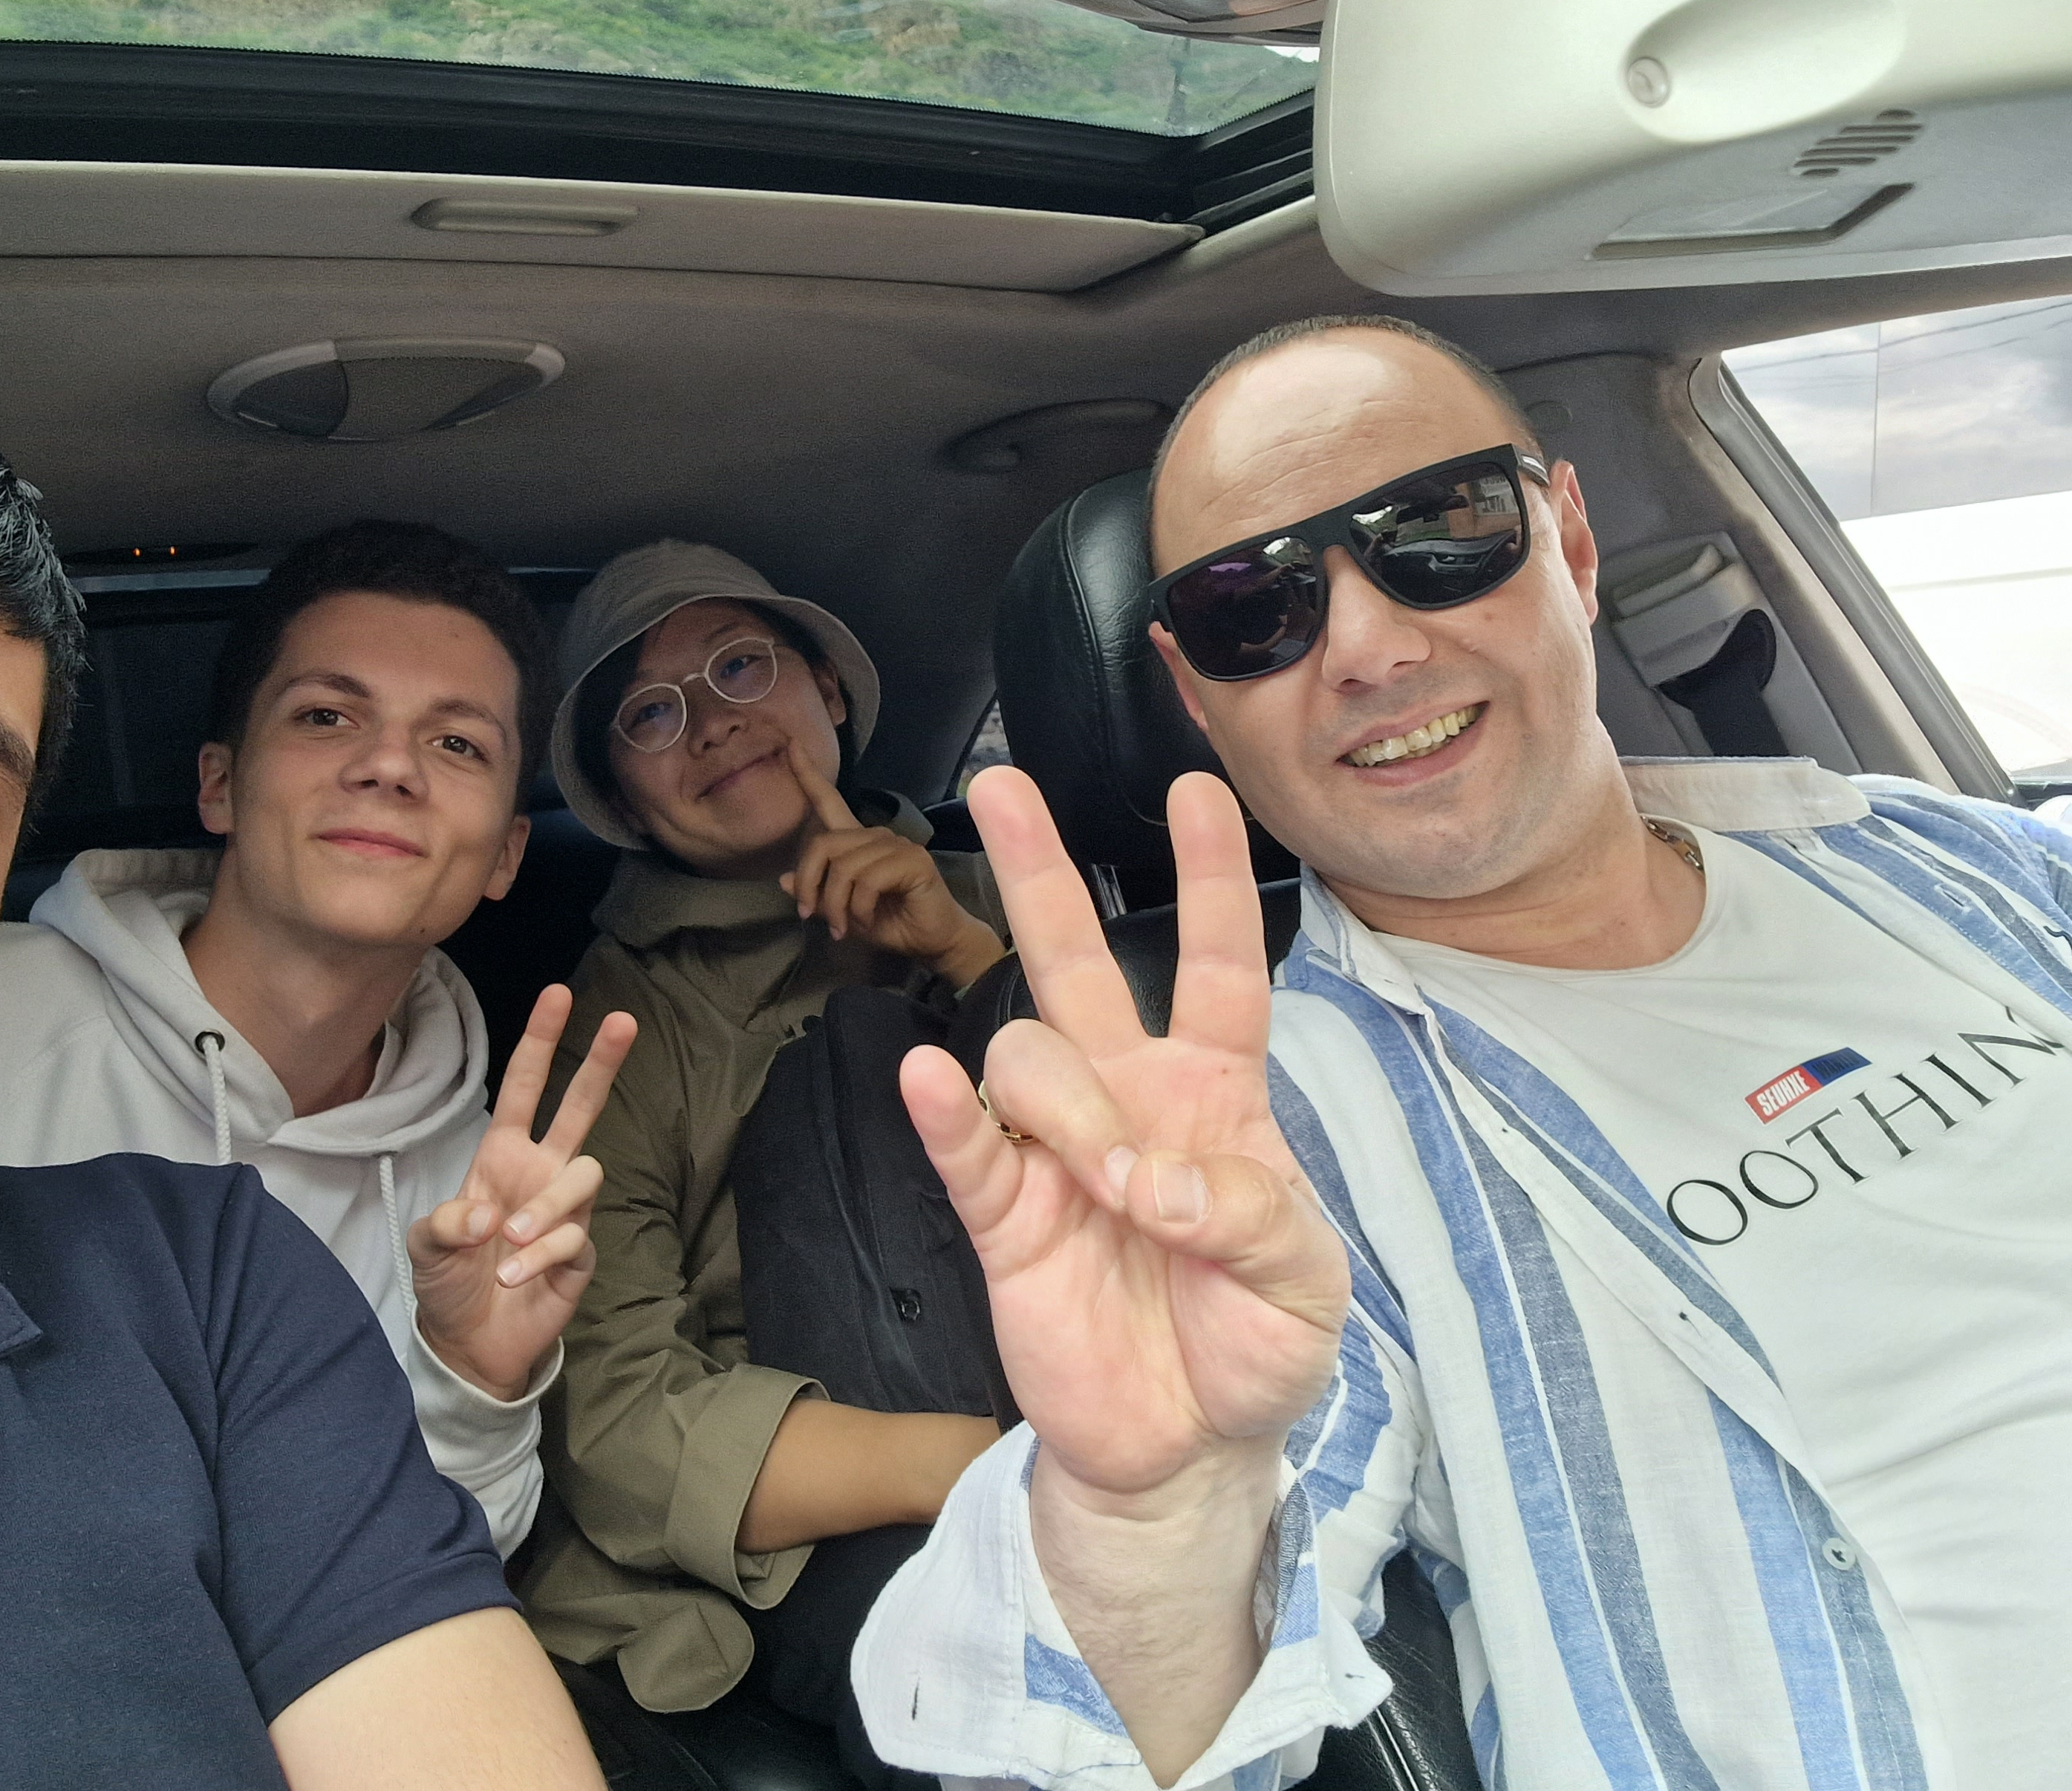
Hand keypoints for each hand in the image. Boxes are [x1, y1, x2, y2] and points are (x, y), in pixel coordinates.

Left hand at [410, 986, 635, 1402]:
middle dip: (600, 1063)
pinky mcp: (579, 1253)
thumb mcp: (427, 1244)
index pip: (523, 1088)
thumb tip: (487, 1214)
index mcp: (503, 1155)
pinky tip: (513, 1277)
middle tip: (622, 1021)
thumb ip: (446, 1222)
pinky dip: (540, 1255)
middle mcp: (541, 1173)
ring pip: (583, 1177)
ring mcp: (564, 1211)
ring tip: (505, 1245)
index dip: (539, 1042)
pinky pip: (575, 1237)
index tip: (558, 994)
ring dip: (545, 1209)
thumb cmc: (449, 1280)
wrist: (468, 1341)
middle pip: (581, 1107)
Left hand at [780, 749, 1001, 987]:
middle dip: (810, 885)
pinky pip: (868, 880)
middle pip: (824, 844)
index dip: (808, 775)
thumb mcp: (843, 912)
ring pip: (843, 867)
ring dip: (836, 905)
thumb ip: (817, 894)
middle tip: (812, 917)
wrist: (933, 941)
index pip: (829, 801)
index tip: (791, 746)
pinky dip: (859, 908)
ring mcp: (897, 844)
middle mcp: (876, 835)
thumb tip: (782, 880)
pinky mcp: (913, 860)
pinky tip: (867, 920)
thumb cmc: (891, 922)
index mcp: (857, 842)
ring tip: (844, 927)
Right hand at [897, 767, 1347, 1506]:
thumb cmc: (1257, 1348)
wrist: (1187, 1450)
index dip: (1209, 879)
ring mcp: (1057, 1150)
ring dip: (1066, 1102)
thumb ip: (1251, 1214)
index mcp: (1217, 1096)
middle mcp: (1128, 1100)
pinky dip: (944, 1111)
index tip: (1196, 789)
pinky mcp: (1001, 1213)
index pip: (1217, 967)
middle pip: (1078, 963)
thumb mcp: (1306, 1284)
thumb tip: (1151, 1177)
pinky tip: (929, 1080)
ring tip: (1104, 1184)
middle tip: (1003, 786)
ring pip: (1027, 1055)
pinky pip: (963, 1145)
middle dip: (1041, 872)